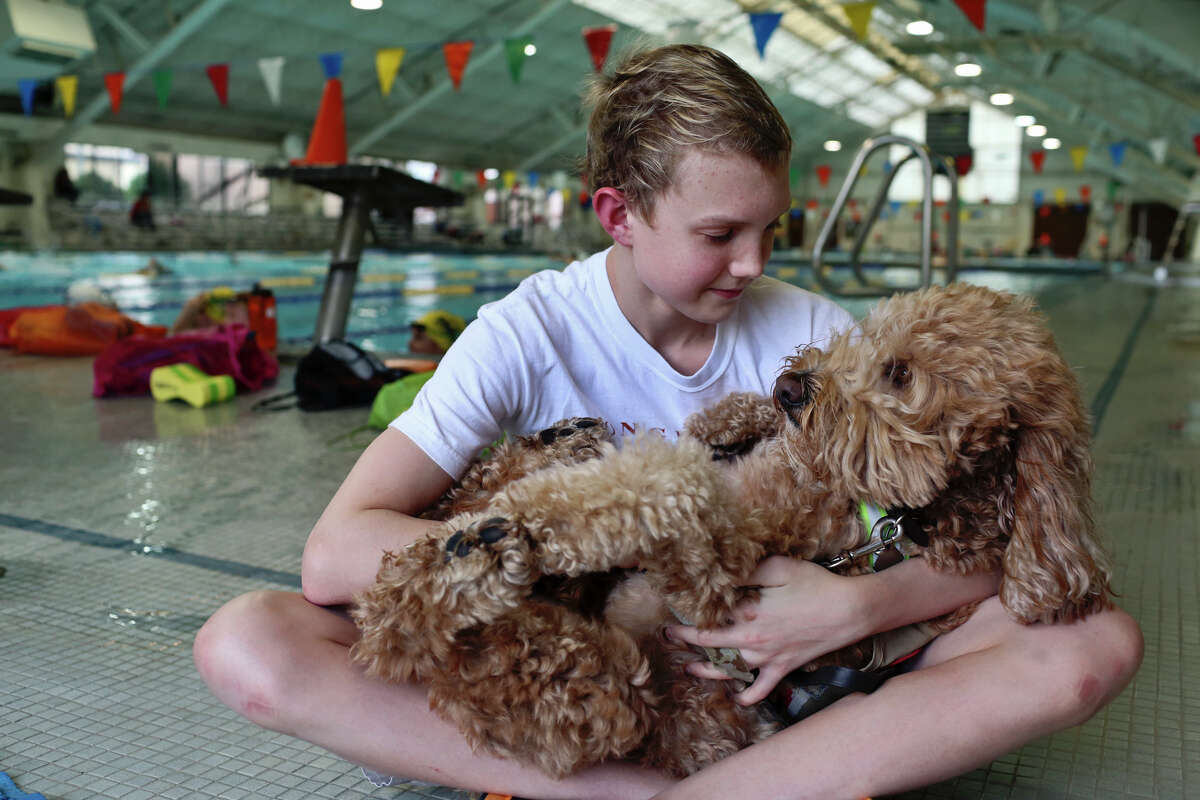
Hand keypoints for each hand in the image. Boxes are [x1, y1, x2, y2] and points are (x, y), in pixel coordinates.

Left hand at [665, 557, 871, 704]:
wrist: (851, 611)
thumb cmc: (816, 585)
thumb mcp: (780, 568)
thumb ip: (748, 571)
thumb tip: (722, 573)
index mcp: (749, 616)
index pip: (707, 618)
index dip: (687, 615)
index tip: (672, 609)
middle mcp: (753, 642)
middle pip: (709, 645)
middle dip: (684, 640)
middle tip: (667, 635)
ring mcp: (767, 659)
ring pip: (728, 671)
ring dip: (705, 671)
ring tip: (689, 668)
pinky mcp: (783, 669)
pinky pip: (760, 690)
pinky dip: (746, 696)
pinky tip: (735, 696)